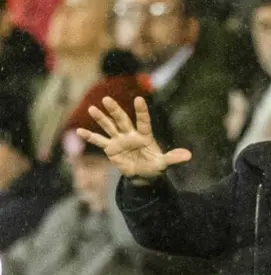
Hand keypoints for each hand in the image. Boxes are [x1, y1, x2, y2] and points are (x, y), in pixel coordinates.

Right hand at [76, 96, 191, 184]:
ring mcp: (120, 140)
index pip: (143, 121)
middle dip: (115, 111)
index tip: (138, 99)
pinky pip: (100, 141)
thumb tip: (189, 156)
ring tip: (92, 108)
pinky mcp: (111, 148)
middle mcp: (131, 134)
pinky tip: (78, 131)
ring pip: (110, 127)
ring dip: (101, 119)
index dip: (141, 111)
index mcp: (145, 135)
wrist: (143, 175)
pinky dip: (90, 137)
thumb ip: (173, 158)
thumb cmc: (155, 166)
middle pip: (122, 120)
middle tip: (107, 100)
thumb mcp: (164, 163)